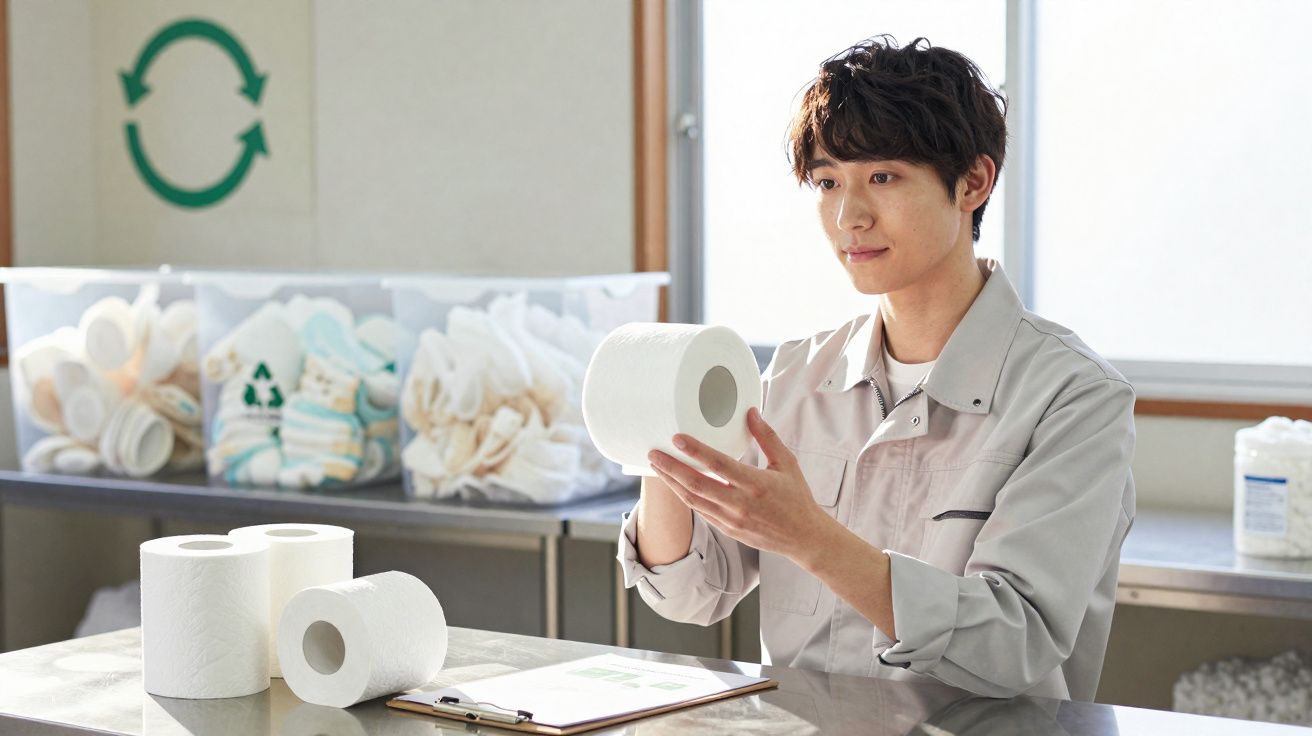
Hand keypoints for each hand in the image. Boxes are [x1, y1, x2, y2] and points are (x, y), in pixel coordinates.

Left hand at [647, 407, 833, 560]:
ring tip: (657, 467)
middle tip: (653, 453)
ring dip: (672, 483)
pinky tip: (675, 485)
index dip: (696, 451)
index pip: (719, 465)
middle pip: (696, 485)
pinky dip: (685, 497)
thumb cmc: (797, 498)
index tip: (677, 438)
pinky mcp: (727, 530)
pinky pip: (700, 511)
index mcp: (756, 484)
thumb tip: (751, 413)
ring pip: (693, 500)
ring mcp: (731, 520)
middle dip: (671, 468)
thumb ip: (767, 437)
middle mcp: (740, 504)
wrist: (803, 537)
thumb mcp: (787, 463)